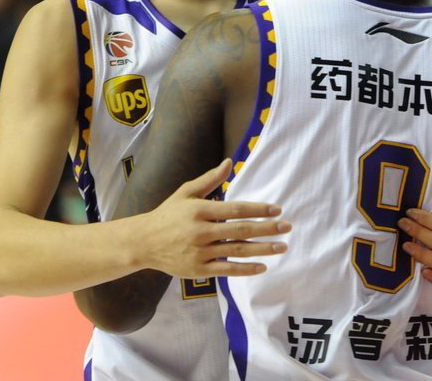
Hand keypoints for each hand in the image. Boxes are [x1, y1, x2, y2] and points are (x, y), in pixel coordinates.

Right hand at [141, 159, 290, 277]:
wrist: (143, 242)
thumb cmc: (168, 214)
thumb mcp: (185, 192)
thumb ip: (210, 179)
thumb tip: (230, 162)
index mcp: (200, 210)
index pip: (235, 209)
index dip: (258, 209)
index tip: (277, 210)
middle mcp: (201, 231)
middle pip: (240, 230)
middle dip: (267, 229)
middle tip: (287, 227)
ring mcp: (200, 252)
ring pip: (237, 251)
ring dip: (262, 249)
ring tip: (281, 247)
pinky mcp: (198, 269)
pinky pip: (227, 270)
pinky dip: (245, 269)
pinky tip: (262, 266)